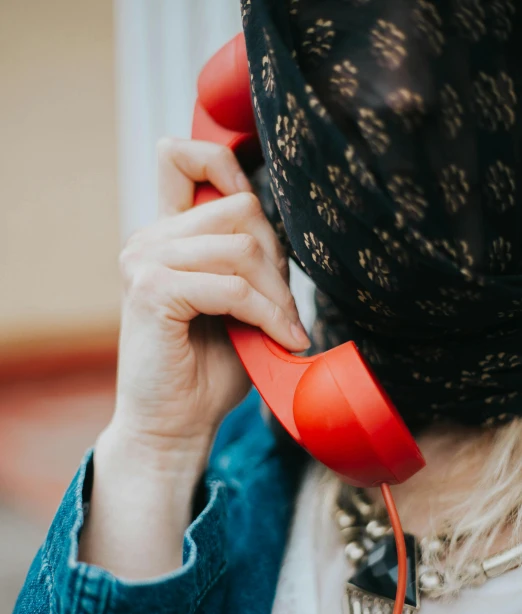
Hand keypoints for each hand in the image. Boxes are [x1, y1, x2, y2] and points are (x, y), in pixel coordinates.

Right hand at [81, 138, 308, 578]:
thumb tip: (285, 223)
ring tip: (285, 329)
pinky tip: (280, 340)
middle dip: (277, 261)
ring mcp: (144, 262)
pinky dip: (267, 315)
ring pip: (241, 248)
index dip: (227, 165)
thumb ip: (248, 259)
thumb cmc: (210, 368)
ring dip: (276, 295)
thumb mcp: (238, 302)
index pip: (182, 156)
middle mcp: (148, 239)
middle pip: (241, 209)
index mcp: (166, 235)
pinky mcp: (152, 292)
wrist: (174, 425)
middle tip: (285, 310)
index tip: (261, 221)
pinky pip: (232, 287)